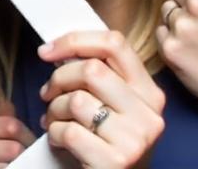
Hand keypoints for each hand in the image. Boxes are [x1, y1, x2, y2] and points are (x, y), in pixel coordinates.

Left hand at [39, 30, 164, 168]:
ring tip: (54, 120)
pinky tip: (59, 140)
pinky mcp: (115, 161)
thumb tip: (60, 50)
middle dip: (59, 78)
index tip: (47, 50)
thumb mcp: (115, 107)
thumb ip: (100, 77)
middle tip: (48, 92)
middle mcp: (148, 114)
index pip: (115, 44)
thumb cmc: (108, 143)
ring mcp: (134, 139)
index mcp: (150, 92)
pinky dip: (54, 133)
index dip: (75, 41)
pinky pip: (69, 131)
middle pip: (91, 69)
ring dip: (54, 109)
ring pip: (76, 100)